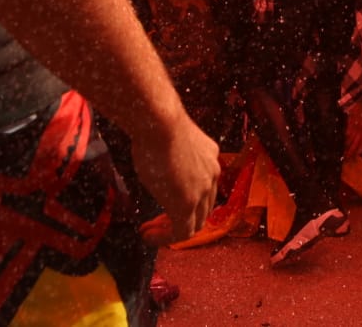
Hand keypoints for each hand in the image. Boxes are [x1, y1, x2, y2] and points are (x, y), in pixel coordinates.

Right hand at [129, 114, 219, 242]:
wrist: (160, 123)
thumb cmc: (160, 124)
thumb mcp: (173, 141)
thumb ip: (174, 156)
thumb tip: (159, 160)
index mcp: (210, 156)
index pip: (205, 186)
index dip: (185, 198)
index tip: (164, 202)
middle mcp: (212, 173)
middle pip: (203, 207)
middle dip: (180, 217)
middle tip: (156, 223)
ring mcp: (202, 190)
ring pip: (195, 222)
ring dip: (172, 231)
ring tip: (150, 233)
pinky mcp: (186, 204)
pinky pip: (182, 231)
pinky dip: (166, 238)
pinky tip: (149, 236)